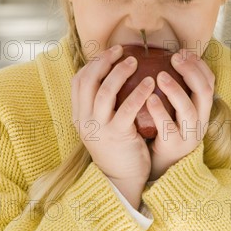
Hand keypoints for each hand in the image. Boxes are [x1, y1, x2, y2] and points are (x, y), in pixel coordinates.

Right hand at [71, 45, 154, 184]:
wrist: (122, 179)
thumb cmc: (118, 147)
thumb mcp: (103, 125)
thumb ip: (104, 104)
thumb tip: (116, 75)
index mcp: (79, 115)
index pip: (79, 81)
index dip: (94, 63)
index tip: (110, 53)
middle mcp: (84, 120)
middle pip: (88, 81)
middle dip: (104, 62)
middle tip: (122, 51)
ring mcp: (98, 128)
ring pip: (104, 92)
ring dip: (120, 73)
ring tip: (135, 62)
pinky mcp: (116, 136)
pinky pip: (126, 109)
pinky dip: (138, 93)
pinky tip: (151, 84)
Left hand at [145, 48, 214, 180]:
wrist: (161, 165)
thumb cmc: (166, 129)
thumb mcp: (176, 109)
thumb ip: (176, 88)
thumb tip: (164, 56)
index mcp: (202, 109)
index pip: (210, 81)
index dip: (198, 65)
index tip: (182, 51)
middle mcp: (200, 120)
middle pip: (204, 92)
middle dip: (191, 71)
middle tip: (174, 58)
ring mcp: (188, 135)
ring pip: (188, 110)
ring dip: (175, 90)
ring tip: (159, 76)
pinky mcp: (173, 146)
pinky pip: (168, 128)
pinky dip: (160, 112)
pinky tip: (149, 99)